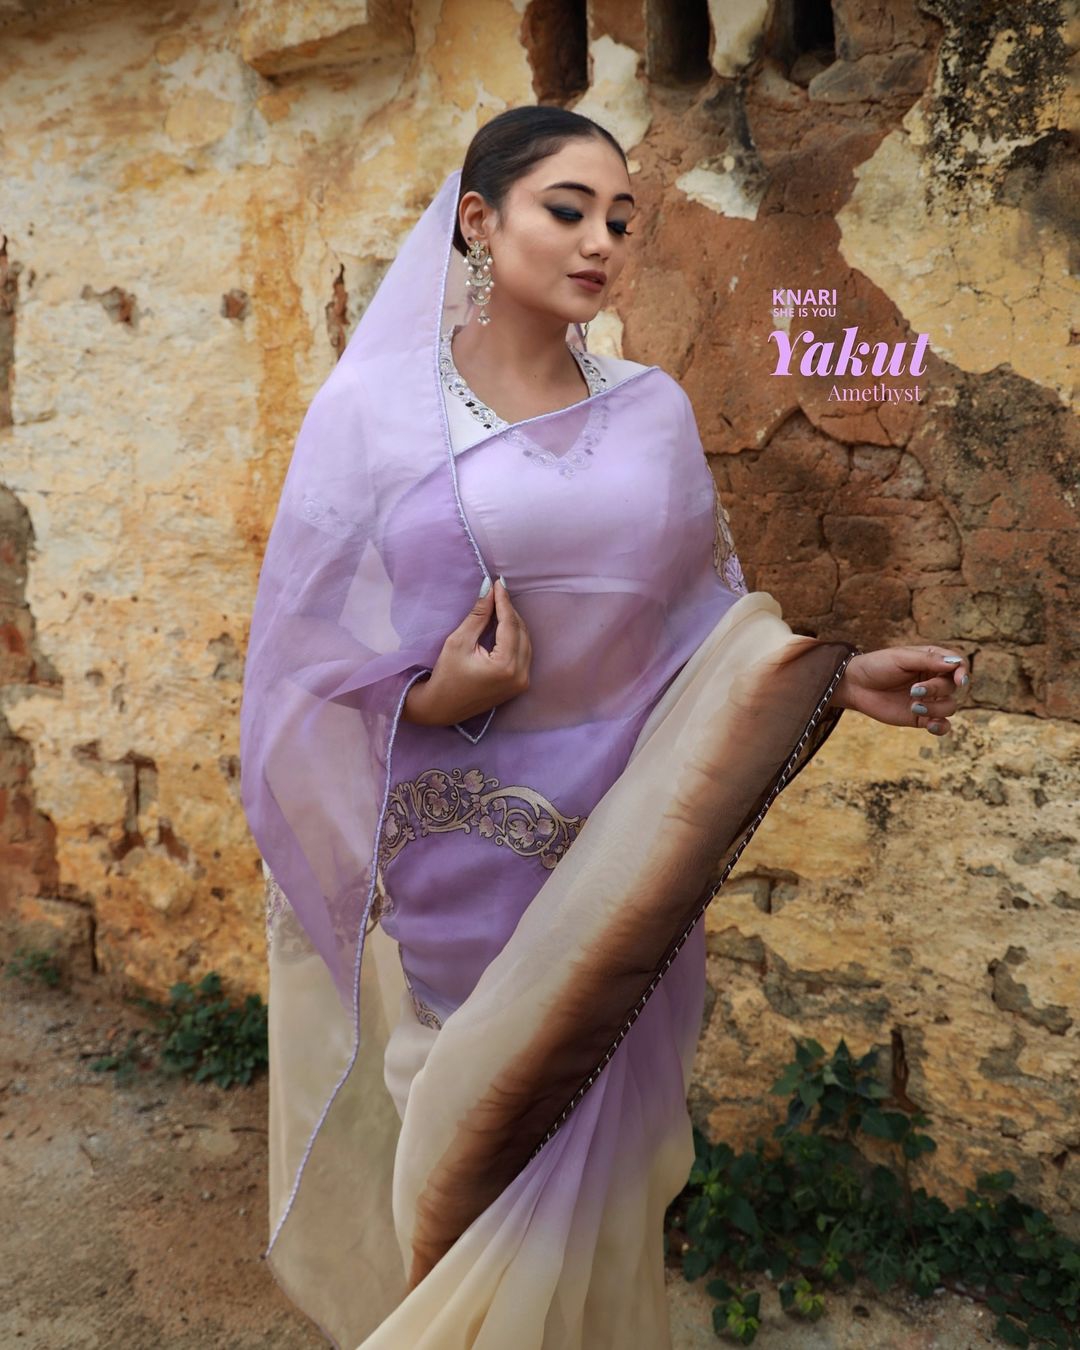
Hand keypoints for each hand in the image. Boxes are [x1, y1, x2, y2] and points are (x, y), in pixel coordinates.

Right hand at [403, 576, 532, 726]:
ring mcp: (522, 682)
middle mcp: (520, 675)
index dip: (504, 602)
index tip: (498, 583)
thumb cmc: (446, 675)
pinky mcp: (520, 685)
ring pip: (525, 642)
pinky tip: (503, 625)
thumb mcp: (459, 641)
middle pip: (521, 632)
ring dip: (513, 623)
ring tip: (498, 606)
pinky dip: (515, 638)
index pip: (509, 625)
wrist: (442, 707)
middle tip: (497, 592)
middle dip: (509, 611)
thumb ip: (478, 616)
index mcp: (505, 666)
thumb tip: (489, 589)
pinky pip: (523, 653)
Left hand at [831, 645, 971, 735]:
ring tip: (913, 704)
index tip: (958, 679)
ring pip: (949, 706)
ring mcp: (928, 700)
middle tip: (914, 690)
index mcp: (932, 661)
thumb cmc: (877, 666)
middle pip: (952, 687)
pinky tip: (931, 725)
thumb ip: (929, 660)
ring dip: (936, 707)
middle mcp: (934, 680)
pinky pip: (942, 726)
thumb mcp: (901, 658)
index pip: (958, 664)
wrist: (855, 686)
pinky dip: (941, 727)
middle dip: (937, 689)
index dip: (963, 671)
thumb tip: (956, 663)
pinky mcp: (920, 717)